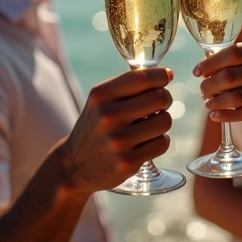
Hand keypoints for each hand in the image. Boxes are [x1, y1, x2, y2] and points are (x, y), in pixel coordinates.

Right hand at [62, 67, 173, 193]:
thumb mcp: (102, 100)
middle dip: (164, 99)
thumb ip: (129, 84)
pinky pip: (162, 143)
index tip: (166, 76)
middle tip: (158, 104)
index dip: (161, 75)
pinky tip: (145, 143)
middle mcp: (108, 116)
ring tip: (149, 125)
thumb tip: (167, 74)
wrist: (75, 166)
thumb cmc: (97, 125)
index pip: (143, 78)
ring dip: (162, 121)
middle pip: (160, 98)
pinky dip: (159, 141)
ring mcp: (118, 141)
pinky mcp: (128, 163)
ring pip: (165, 121)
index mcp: (101, 95)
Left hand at [193, 42, 241, 122]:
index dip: (211, 63)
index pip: (233, 53)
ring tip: (208, 103)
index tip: (197, 73)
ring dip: (216, 102)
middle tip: (203, 91)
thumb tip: (200, 70)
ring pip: (235, 97)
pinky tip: (214, 115)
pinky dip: (225, 115)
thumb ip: (226, 61)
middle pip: (230, 77)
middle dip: (210, 85)